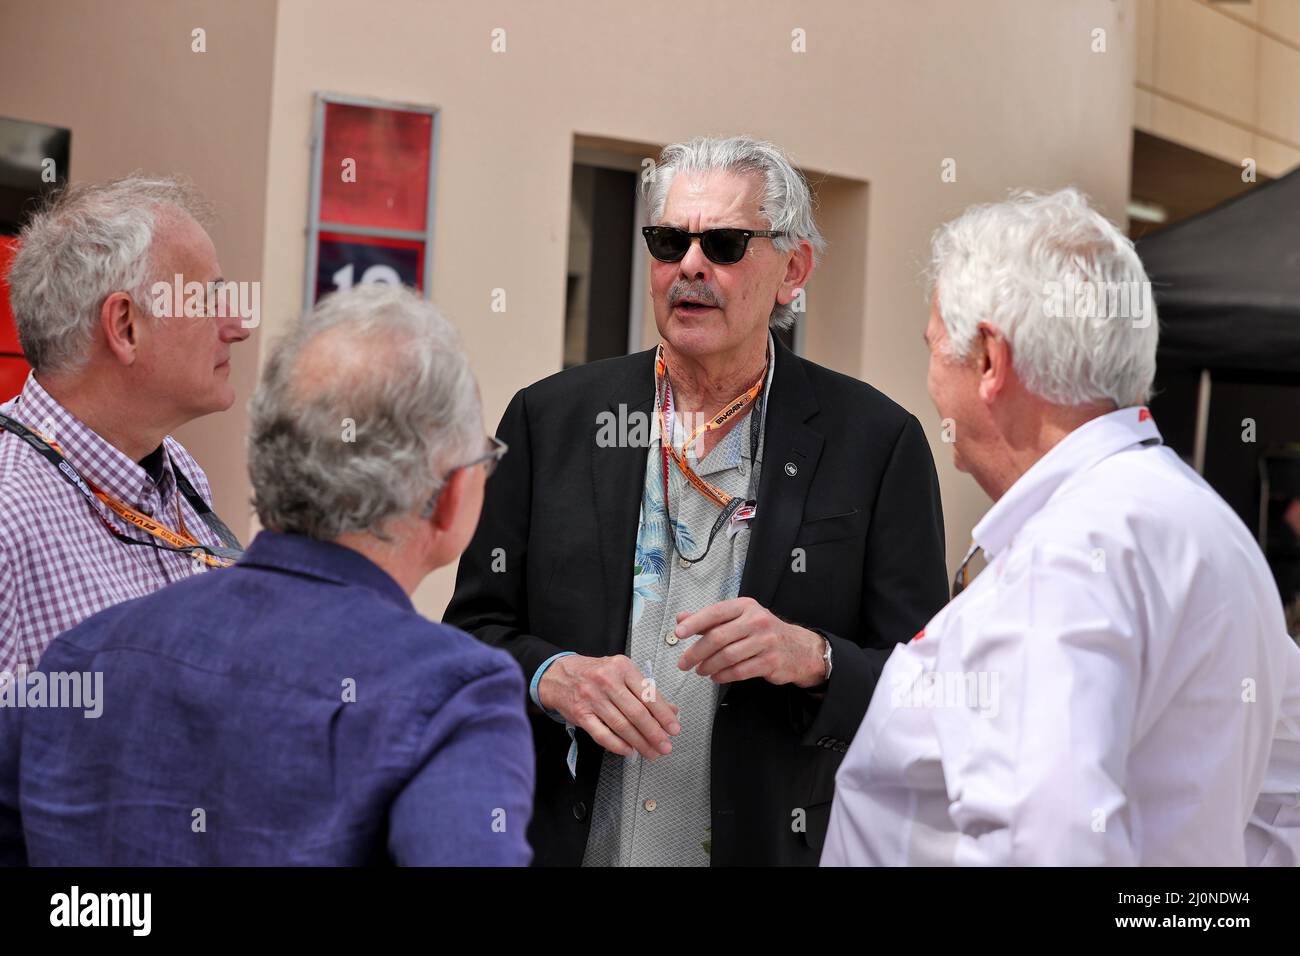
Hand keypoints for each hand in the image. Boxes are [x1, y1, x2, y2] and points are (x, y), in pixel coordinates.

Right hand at [537, 654, 680, 759]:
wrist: (559, 675)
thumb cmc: (594, 673)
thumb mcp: (622, 673)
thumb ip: (646, 691)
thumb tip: (671, 711)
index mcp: (622, 667)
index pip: (648, 694)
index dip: (664, 715)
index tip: (674, 728)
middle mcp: (607, 681)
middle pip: (636, 712)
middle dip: (654, 733)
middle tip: (665, 746)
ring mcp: (592, 698)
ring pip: (621, 725)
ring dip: (640, 743)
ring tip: (651, 752)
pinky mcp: (581, 714)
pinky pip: (602, 734)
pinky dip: (617, 745)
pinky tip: (629, 751)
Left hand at [675, 598, 825, 687]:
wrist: (799, 648)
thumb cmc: (762, 632)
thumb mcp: (739, 618)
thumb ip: (710, 620)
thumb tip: (681, 618)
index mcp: (746, 606)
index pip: (716, 612)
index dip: (695, 622)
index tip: (678, 633)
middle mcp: (757, 621)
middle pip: (718, 637)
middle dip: (696, 652)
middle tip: (683, 662)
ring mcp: (765, 641)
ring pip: (727, 656)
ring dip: (708, 666)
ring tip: (700, 670)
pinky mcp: (770, 662)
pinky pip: (739, 671)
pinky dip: (723, 676)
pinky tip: (716, 677)